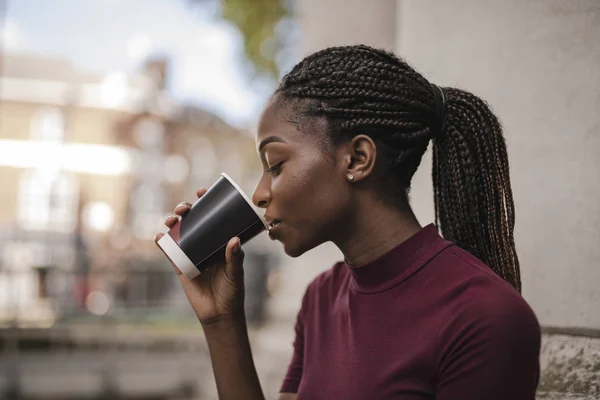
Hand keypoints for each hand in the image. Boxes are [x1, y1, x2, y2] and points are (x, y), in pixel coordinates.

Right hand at [155, 188, 245, 325]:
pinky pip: (169, 252)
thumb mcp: (236, 273)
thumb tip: (234, 239)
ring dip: (173, 222)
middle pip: (192, 220)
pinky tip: (159, 236)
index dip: (206, 202)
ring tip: (172, 220)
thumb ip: (235, 258)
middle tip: (184, 208)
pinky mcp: (180, 266)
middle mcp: (204, 244)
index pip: (212, 216)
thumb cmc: (232, 292)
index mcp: (219, 240)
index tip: (202, 191)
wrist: (219, 314)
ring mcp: (191, 254)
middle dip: (185, 209)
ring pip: (179, 232)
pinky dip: (162, 242)